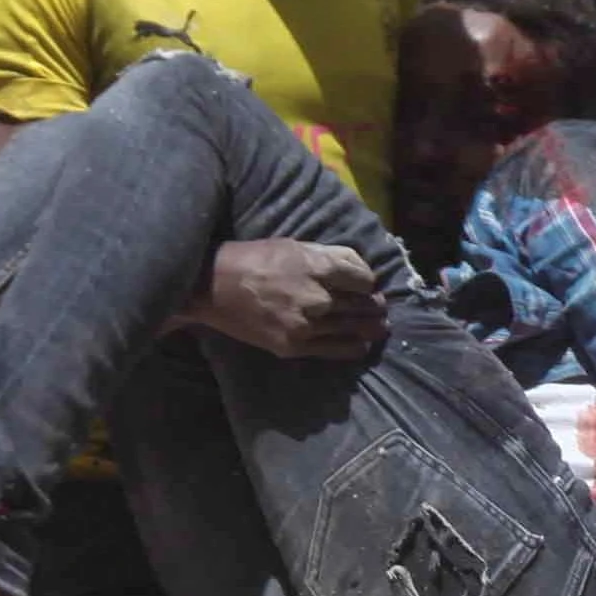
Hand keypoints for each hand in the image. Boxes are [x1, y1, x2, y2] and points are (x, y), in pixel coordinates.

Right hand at [191, 240, 388, 360]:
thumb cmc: (255, 259)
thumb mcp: (296, 245)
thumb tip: (363, 271)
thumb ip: (332, 255)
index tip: (366, 286)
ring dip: (369, 328)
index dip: (368, 283)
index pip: (364, 279)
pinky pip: (335, 350)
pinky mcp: (294, 345)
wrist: (214, 287)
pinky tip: (361, 346)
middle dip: (374, 307)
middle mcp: (317, 297)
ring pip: (353, 328)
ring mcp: (306, 324)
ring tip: (379, 328)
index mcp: (318, 266)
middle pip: (362, 305)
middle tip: (380, 310)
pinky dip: (353, 348)